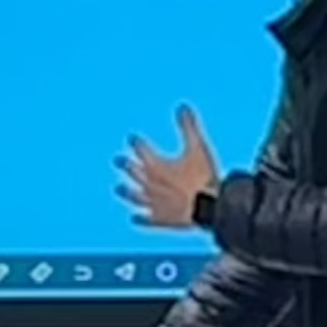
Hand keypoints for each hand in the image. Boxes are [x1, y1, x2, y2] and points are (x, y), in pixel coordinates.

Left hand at [116, 108, 222, 231]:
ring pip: (134, 197)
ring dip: (125, 192)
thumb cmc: (203, 178)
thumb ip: (188, 127)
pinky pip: (146, 219)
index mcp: (156, 166)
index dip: (136, 143)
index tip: (131, 138)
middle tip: (116, 159)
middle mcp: (150, 185)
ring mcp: (154, 204)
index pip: (141, 151)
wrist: (210, 209)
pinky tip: (134, 218)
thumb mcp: (198, 148)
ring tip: (117, 188)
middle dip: (125, 164)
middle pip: (133, 173)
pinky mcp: (161, 221)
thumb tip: (182, 106)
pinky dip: (139, 218)